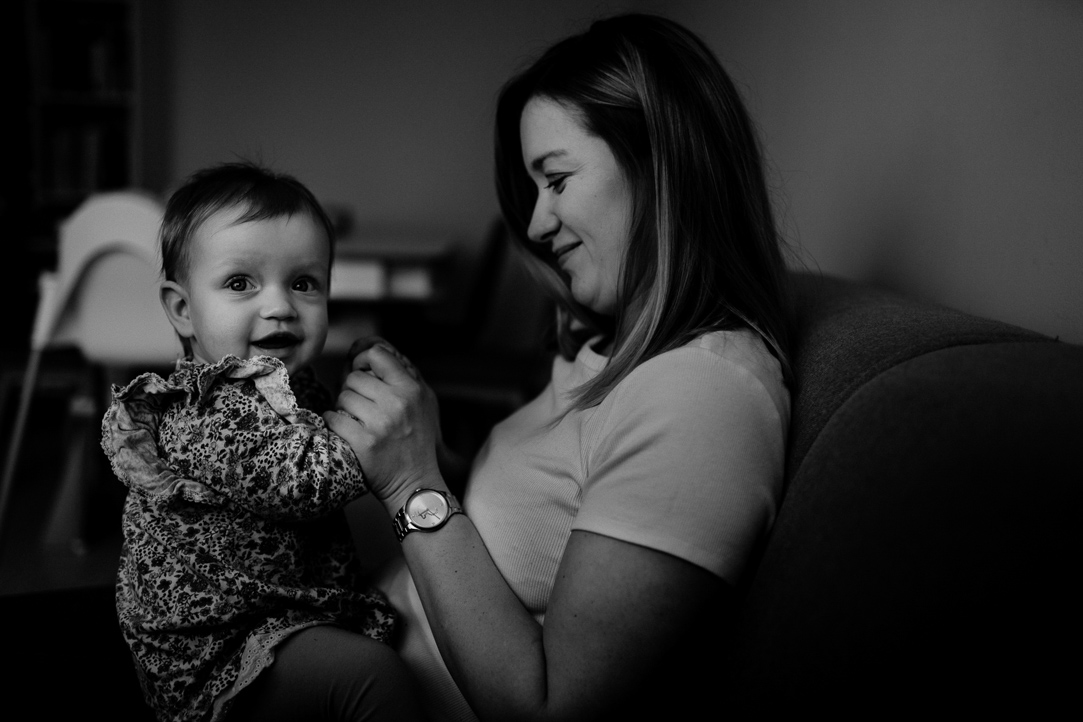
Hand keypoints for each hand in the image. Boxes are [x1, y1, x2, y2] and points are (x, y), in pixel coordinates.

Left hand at [324, 340, 443, 512]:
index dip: (363, 359)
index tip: (361, 372)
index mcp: (411, 389)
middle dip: (353, 390)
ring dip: (344, 408)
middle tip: (361, 405)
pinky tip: (346, 429)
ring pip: (342, 397)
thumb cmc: (417, 439)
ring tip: (357, 420)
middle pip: (354, 377)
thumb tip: (371, 350)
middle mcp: (397, 403)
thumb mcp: (423, 401)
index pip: (377, 354)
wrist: (416, 481)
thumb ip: (403, 375)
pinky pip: (333, 418)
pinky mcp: (363, 443)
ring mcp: (379, 423)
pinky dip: (335, 422)